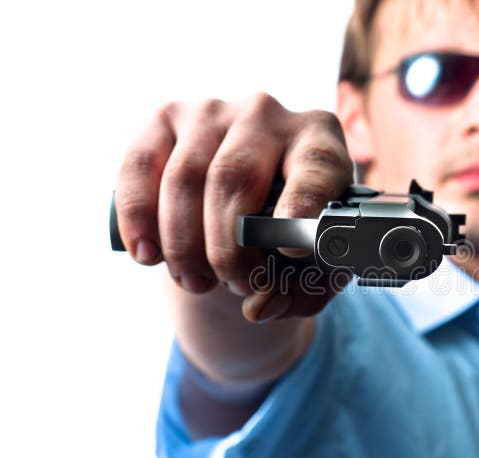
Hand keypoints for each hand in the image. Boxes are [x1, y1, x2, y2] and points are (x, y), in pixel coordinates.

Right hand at [114, 93, 352, 321]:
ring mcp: (213, 110)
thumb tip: (259, 306)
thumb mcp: (316, 262)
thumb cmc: (290, 231)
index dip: (302, 206)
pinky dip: (138, 217)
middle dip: (228, 248)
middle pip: (235, 180)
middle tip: (234, 285)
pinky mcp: (166, 117)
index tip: (292, 248)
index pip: (316, 166)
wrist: (246, 196)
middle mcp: (268, 114)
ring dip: (183, 244)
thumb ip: (304, 291)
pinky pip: (141, 167)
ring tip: (196, 280)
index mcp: (320, 141)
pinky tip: (148, 254)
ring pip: (184, 179)